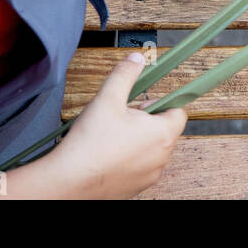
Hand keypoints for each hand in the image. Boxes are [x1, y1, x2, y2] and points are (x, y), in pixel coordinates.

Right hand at [40, 51, 186, 198]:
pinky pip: (139, 167)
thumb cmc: (89, 143)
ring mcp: (149, 175)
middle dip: (145, 121)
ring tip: (111, 137)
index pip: (179, 112)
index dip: (161, 103)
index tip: (142, 103)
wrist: (68, 181)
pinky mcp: (135, 188)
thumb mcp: (108, 98)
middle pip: (164, 130)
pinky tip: (107, 154)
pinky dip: (128, 159)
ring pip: (151, 149)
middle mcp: (161, 157)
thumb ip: (125, 74)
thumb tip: (136, 59)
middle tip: (121, 118)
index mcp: (162, 134)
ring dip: (137, 140)